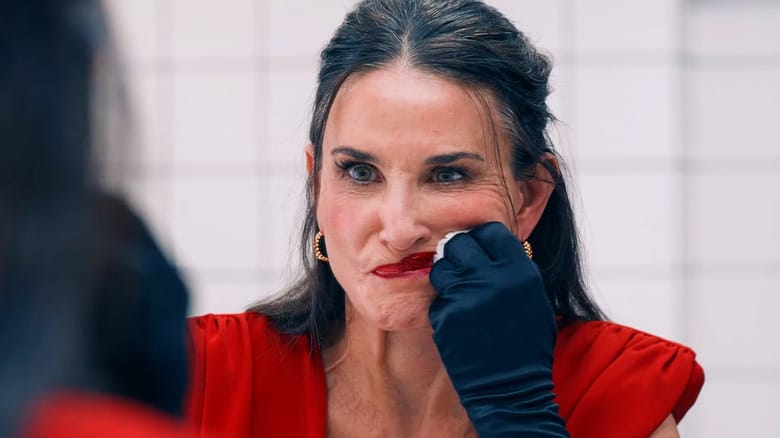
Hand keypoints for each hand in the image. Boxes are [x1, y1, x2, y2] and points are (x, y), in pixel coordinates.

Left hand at [429, 222, 567, 436]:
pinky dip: (445, 306)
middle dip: (459, 254)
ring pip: (442, 267)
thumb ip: (514, 271)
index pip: (491, 232)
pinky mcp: (445, 316)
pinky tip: (459, 322)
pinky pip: (438, 297)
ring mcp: (466, 297)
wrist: (511, 390)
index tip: (479, 249)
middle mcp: (493, 279)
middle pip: (461, 244)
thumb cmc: (526, 347)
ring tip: (460, 296)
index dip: (482, 239)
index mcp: (520, 272)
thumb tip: (492, 246)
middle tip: (463, 270)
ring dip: (447, 277)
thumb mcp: (534, 300)